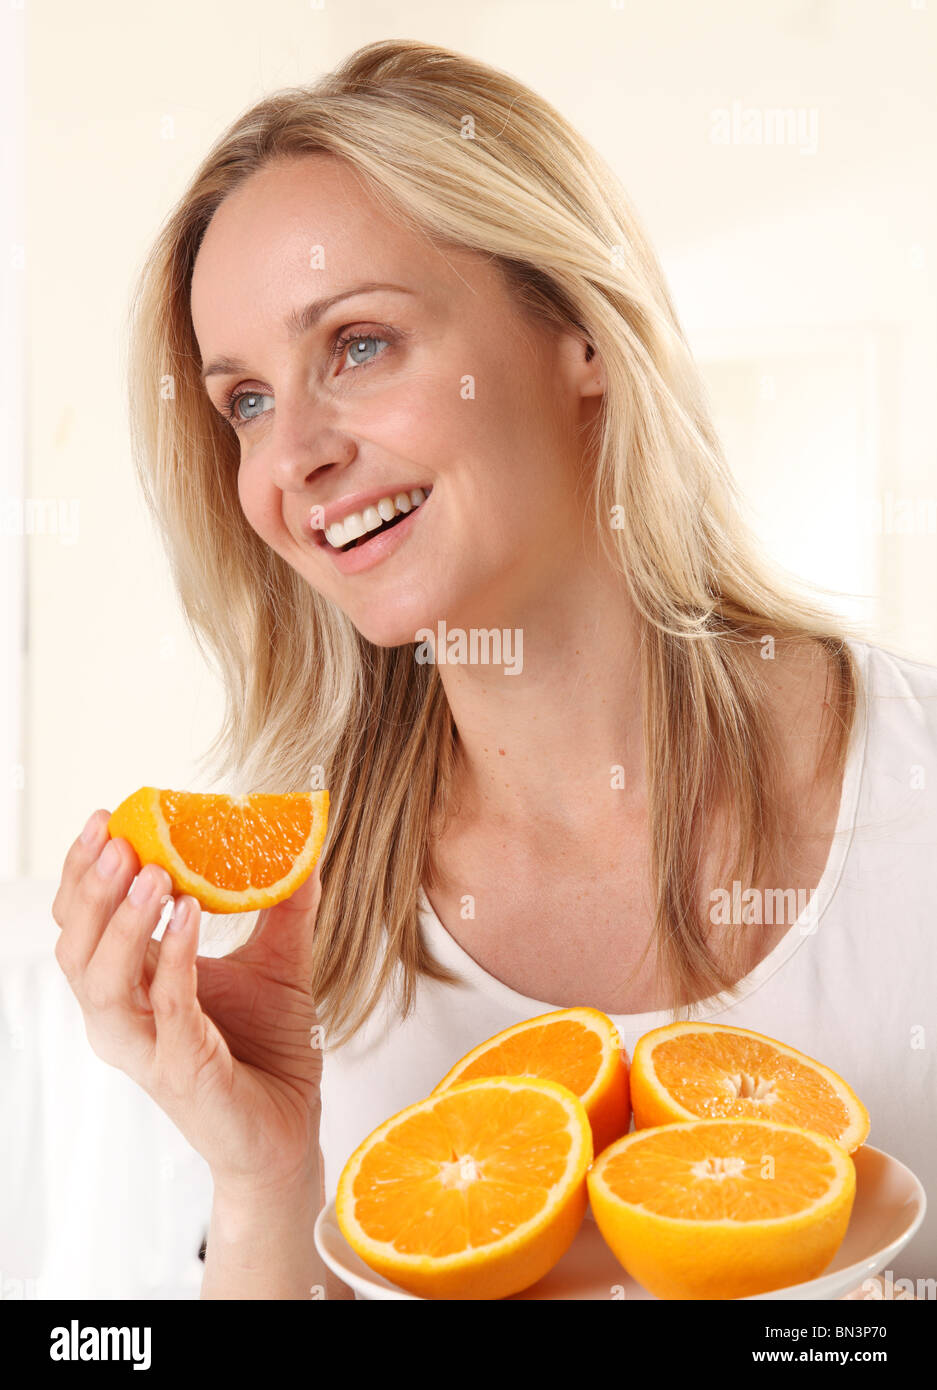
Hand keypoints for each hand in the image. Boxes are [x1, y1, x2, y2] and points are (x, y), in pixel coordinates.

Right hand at [52, 809, 325, 1192]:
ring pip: (103, 982)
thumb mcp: (279, 961)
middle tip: (119, 838)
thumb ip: (287, 904)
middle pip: (77, 948)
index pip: (83, 923)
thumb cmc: (270, 1049)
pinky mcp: (181, 1072)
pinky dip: (174, 960)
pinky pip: (167, 1009)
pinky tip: (188, 916)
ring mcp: (147, 1047)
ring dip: (123, 922)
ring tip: (152, 872)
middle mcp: (125, 1017)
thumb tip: (308, 842)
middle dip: (92, 889)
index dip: (85, 872)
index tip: (104, 817)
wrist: (291, 1128)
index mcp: (133, 985)